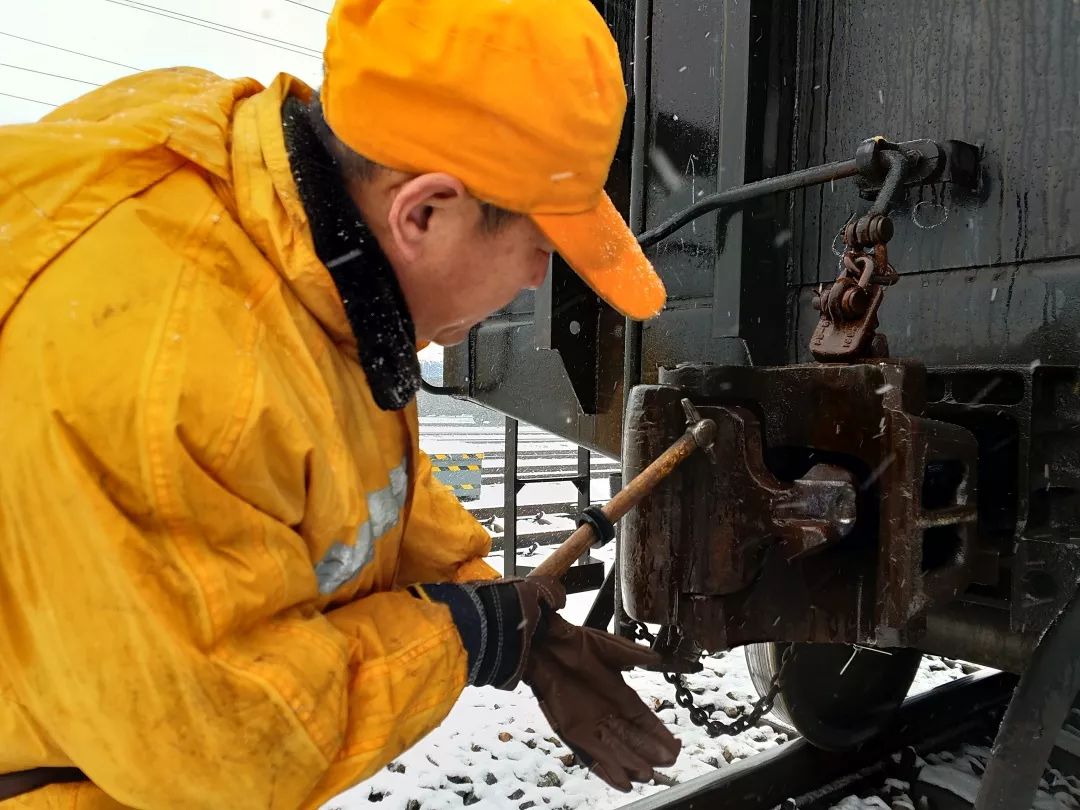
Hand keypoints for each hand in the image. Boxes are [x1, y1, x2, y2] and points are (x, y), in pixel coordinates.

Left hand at [523, 613, 681, 791]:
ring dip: (630, 763)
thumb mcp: (608, 647)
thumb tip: (656, 658)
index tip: (674, 744)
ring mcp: (590, 723)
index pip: (643, 718)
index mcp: (618, 694)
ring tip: (647, 776)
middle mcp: (607, 712)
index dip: (658, 732)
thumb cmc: (573, 643)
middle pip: (632, 738)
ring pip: (615, 749)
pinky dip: (606, 768)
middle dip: (649, 752)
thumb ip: (632, 655)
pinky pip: (592, 754)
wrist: (545, 646)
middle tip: (667, 764)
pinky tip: (621, 781)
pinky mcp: (573, 730)